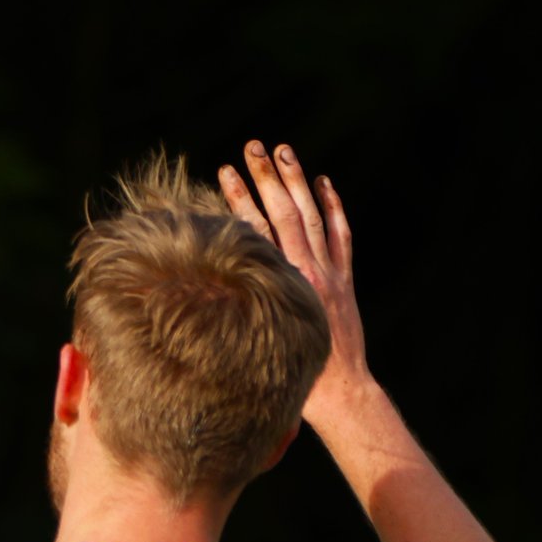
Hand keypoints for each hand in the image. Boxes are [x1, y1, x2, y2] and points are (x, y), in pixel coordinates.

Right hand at [219, 143, 370, 419]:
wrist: (340, 395)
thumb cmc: (289, 383)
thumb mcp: (252, 350)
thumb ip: (231, 320)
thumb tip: (198, 299)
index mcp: (276, 288)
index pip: (253, 232)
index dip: (238, 200)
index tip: (224, 171)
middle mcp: (304, 273)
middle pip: (282, 214)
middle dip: (266, 178)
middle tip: (253, 146)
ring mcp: (327, 274)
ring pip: (311, 216)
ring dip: (297, 181)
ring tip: (284, 150)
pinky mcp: (343, 280)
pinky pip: (340, 235)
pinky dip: (333, 207)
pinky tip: (324, 183)